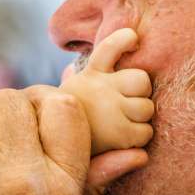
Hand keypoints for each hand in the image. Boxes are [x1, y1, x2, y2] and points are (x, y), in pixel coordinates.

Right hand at [60, 27, 153, 154]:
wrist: (48, 156)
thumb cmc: (61, 129)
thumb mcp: (67, 100)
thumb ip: (77, 80)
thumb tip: (72, 66)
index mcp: (87, 76)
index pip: (109, 49)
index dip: (124, 40)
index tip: (134, 38)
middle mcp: (98, 87)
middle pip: (141, 78)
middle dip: (141, 93)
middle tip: (127, 105)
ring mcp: (109, 108)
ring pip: (147, 106)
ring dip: (141, 119)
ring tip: (122, 127)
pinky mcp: (118, 132)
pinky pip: (145, 131)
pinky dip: (140, 138)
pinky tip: (126, 142)